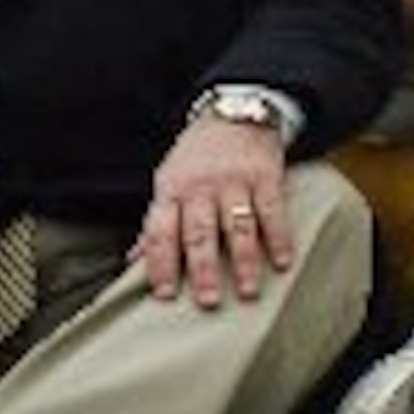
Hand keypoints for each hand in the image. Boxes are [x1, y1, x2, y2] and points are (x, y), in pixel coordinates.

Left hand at [135, 115, 291, 308]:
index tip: (165, 295)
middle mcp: (200, 187)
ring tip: (248, 291)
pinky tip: (282, 262)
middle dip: (203, 269)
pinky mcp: (264, 175)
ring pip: (237, 225)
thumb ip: (156, 225)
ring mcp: (233, 181)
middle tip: (208, 301)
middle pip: (199, 232)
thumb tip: (131, 263)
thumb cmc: (196, 159)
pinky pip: (271, 210)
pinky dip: (278, 237)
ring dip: (244, 260)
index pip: (160, 231)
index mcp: (170, 191)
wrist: (233, 111)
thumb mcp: (168, 183)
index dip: (160, 263)